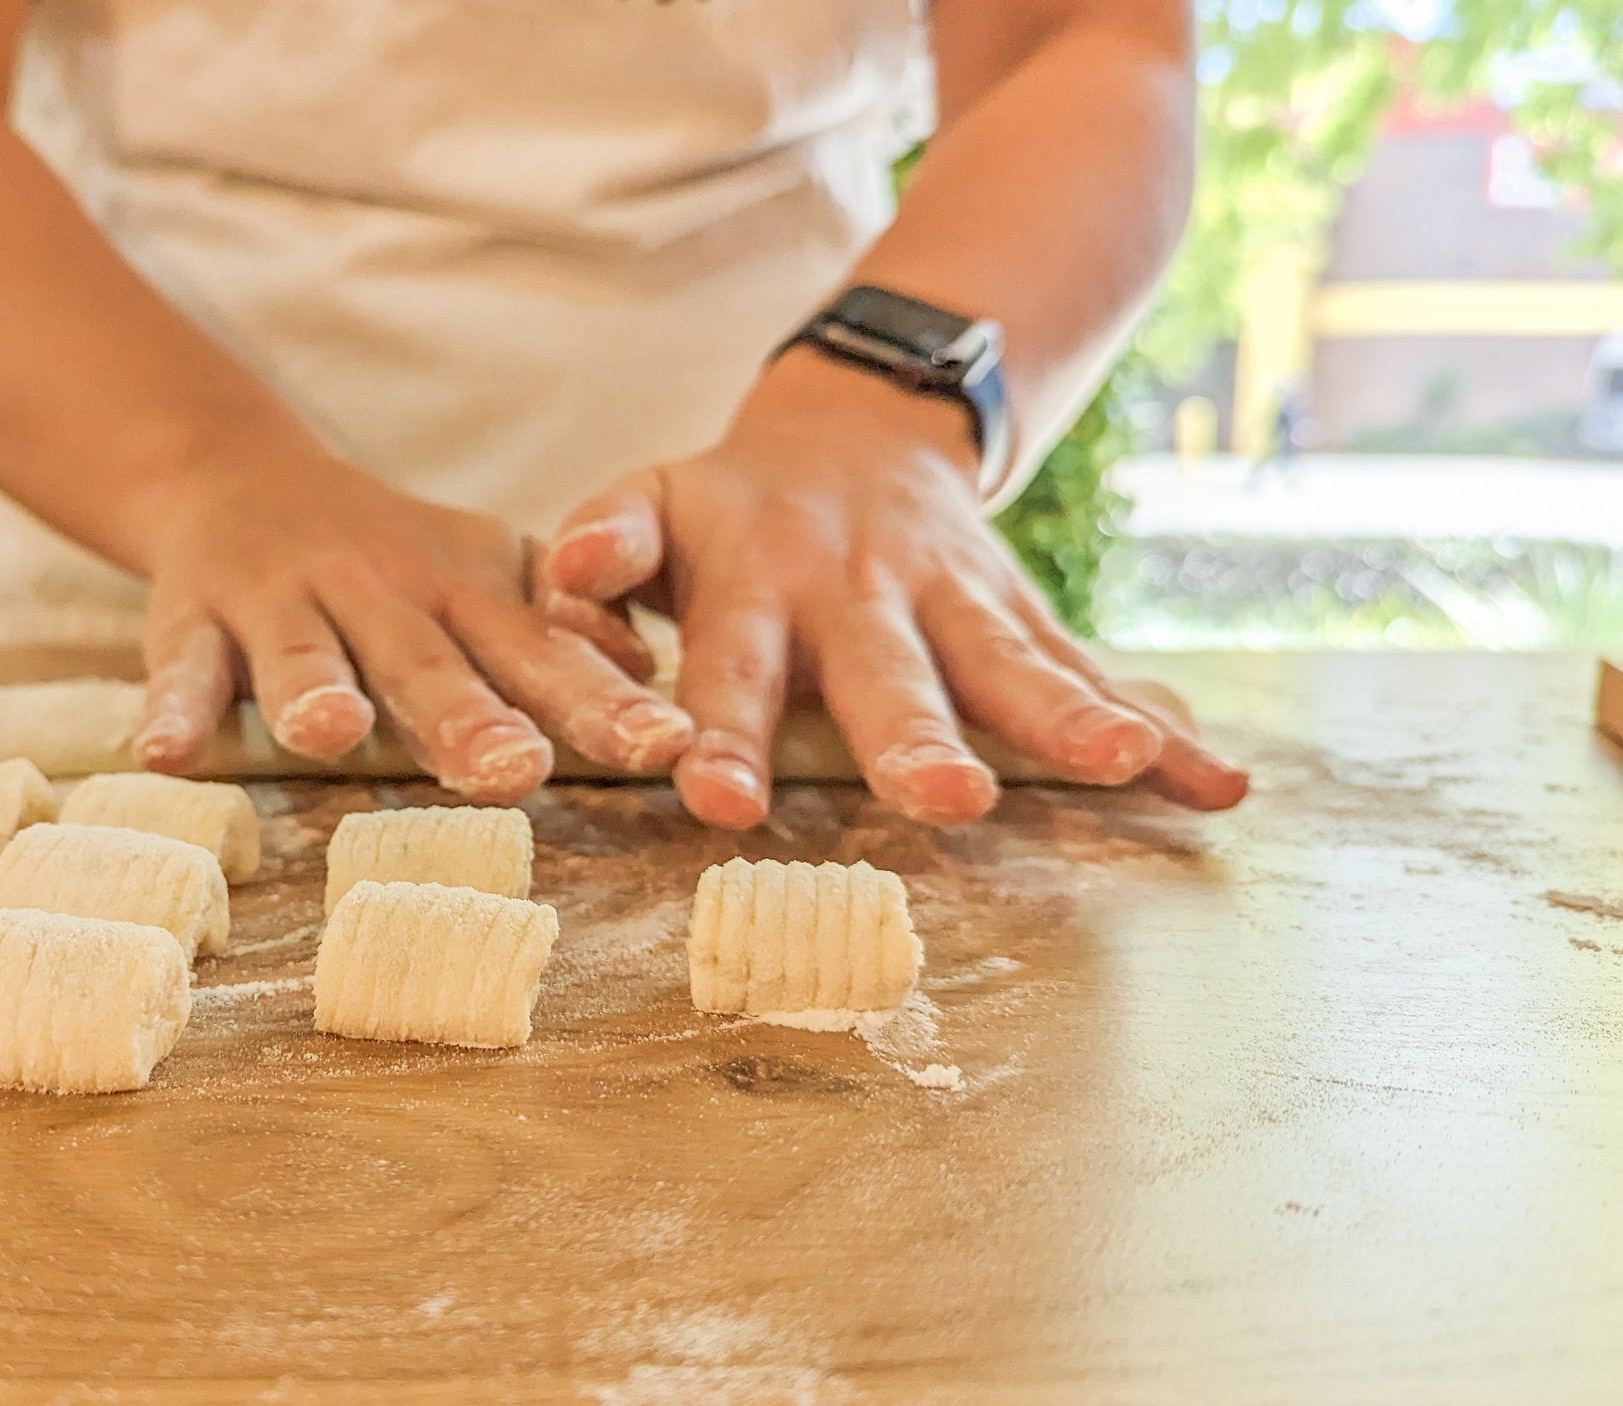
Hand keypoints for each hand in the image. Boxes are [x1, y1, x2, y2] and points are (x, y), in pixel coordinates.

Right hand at [131, 432, 693, 800]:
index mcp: (463, 592)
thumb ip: (561, 626)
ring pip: (302, 656)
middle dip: (468, 717)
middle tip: (514, 770)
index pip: (539, 652)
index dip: (600, 699)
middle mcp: (377, 593)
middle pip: (426, 664)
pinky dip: (175, 710)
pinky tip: (169, 757)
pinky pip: (184, 669)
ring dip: (316, 694)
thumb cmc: (392, 558)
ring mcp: (281, 603)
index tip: (663, 745)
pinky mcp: (193, 619)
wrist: (239, 478)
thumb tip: (646, 674)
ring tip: (331, 737)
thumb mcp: (487, 572)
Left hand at [540, 351, 1249, 828]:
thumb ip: (607, 539)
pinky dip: (1162, 729)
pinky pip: (1096, 673)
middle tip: (943, 801)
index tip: (713, 797)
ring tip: (1121, 769)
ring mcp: (956, 603)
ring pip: (1014, 666)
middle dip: (916, 739)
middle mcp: (864, 595)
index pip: (733, 666)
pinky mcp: (1023, 616)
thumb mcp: (652, 501)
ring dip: (1067, 719)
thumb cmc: (728, 506)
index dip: (721, 733)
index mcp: (761, 582)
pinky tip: (1222, 785)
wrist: (859, 422)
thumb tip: (563, 569)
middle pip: (891, 674)